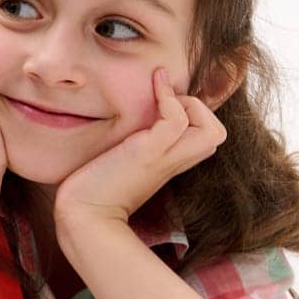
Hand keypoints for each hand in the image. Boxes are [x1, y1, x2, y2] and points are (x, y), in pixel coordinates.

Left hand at [54, 68, 225, 230]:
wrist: (82, 214)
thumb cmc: (92, 189)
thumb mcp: (120, 160)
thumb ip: (132, 144)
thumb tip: (124, 125)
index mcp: (168, 163)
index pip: (205, 138)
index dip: (194, 115)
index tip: (166, 101)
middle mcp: (172, 161)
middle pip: (217, 135)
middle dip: (200, 109)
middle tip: (167, 102)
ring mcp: (163, 158)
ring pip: (211, 130)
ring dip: (190, 104)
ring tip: (161, 93)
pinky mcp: (148, 152)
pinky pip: (176, 120)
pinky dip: (169, 97)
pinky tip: (154, 84)